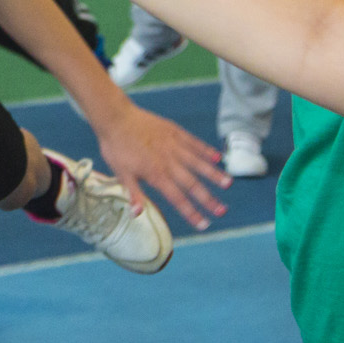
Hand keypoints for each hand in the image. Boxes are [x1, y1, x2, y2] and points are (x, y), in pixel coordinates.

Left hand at [91, 103, 229, 232]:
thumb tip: (138, 214)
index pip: (177, 199)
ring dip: (213, 174)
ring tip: (228, 184)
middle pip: (192, 184)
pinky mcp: (175, 132)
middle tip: (223, 211)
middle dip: (208, 199)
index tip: (204, 224)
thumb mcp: (120, 173)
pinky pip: (194, 143)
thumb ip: (133, 193)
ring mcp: (174, 145)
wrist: (115, 117)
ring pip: (198, 162)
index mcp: (155, 174)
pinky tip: (218, 158)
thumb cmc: (116, 147)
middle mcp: (169, 161)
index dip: (191, 213)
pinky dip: (206, 150)